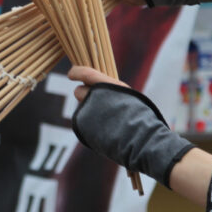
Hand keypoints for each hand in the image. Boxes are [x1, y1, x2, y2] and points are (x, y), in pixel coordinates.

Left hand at [68, 65, 193, 187]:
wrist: (140, 139)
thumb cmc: (140, 117)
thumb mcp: (129, 97)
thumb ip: (112, 91)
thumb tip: (100, 89)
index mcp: (108, 85)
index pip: (85, 73)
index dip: (76, 72)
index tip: (71, 74)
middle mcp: (94, 96)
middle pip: (79, 91)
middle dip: (85, 95)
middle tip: (96, 101)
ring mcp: (87, 112)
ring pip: (82, 108)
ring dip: (90, 111)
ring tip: (107, 120)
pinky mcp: (84, 127)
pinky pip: (84, 122)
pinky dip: (91, 124)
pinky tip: (104, 130)